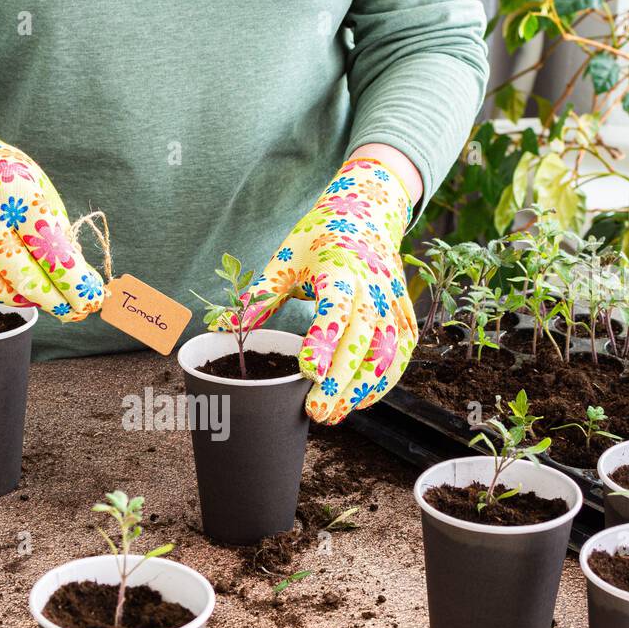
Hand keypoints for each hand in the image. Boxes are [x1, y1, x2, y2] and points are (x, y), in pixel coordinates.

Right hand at [0, 110, 103, 320]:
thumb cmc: (10, 184)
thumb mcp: (42, 195)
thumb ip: (59, 237)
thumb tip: (82, 285)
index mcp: (15, 195)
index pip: (51, 250)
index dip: (75, 282)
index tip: (92, 300)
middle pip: (22, 277)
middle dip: (54, 301)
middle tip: (74, 312)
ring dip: (23, 300)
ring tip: (40, 295)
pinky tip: (6, 287)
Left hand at [234, 157, 417, 423]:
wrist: (369, 213)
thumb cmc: (320, 238)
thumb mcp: (286, 261)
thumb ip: (259, 298)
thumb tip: (223, 328)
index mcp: (340, 271)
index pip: (335, 310)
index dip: (324, 342)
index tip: (308, 372)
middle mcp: (372, 290)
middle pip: (362, 342)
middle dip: (340, 382)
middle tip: (315, 411)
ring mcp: (393, 305)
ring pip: (386, 356)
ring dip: (362, 390)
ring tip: (334, 414)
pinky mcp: (405, 317)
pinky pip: (399, 357)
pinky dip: (382, 383)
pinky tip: (359, 401)